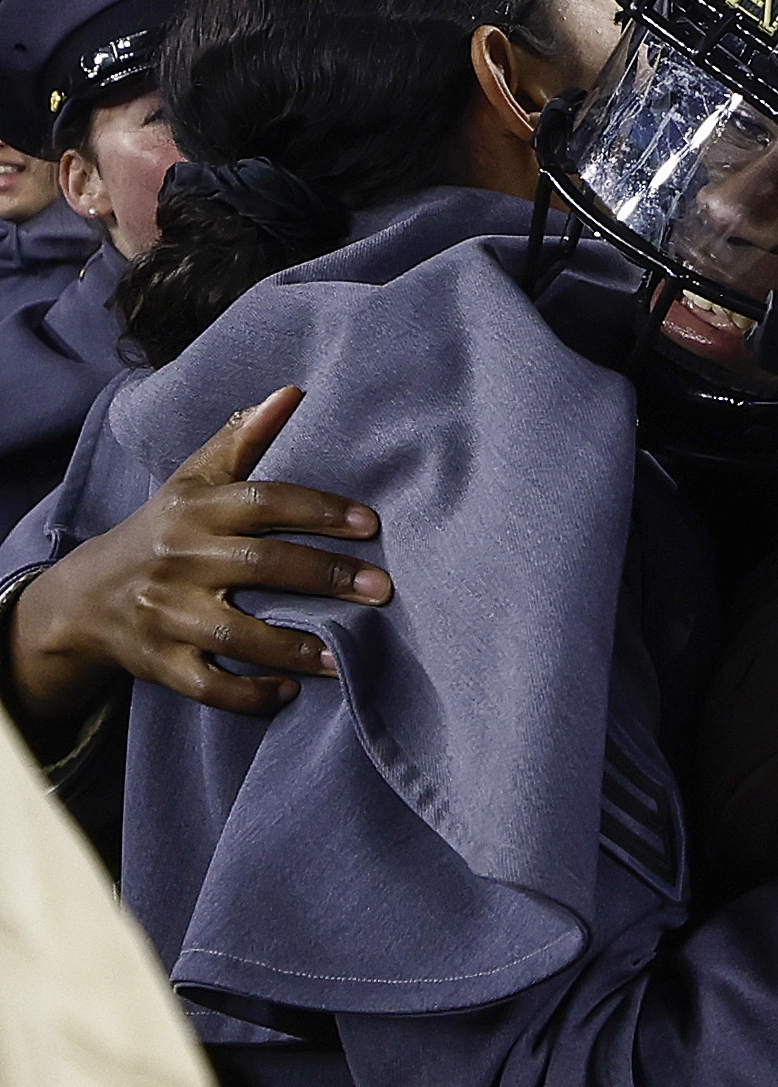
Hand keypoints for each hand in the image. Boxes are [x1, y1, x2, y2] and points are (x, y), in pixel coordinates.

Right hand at [7, 388, 385, 749]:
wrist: (84, 596)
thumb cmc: (163, 529)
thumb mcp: (194, 480)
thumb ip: (244, 439)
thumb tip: (292, 392)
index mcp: (195, 511)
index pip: (263, 501)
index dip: (318, 509)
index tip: (371, 523)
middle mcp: (181, 560)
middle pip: (260, 565)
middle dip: (325, 577)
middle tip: (382, 589)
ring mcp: (167, 615)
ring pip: (234, 634)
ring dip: (293, 647)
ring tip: (346, 655)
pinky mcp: (159, 663)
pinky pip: (206, 686)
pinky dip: (246, 694)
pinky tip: (289, 691)